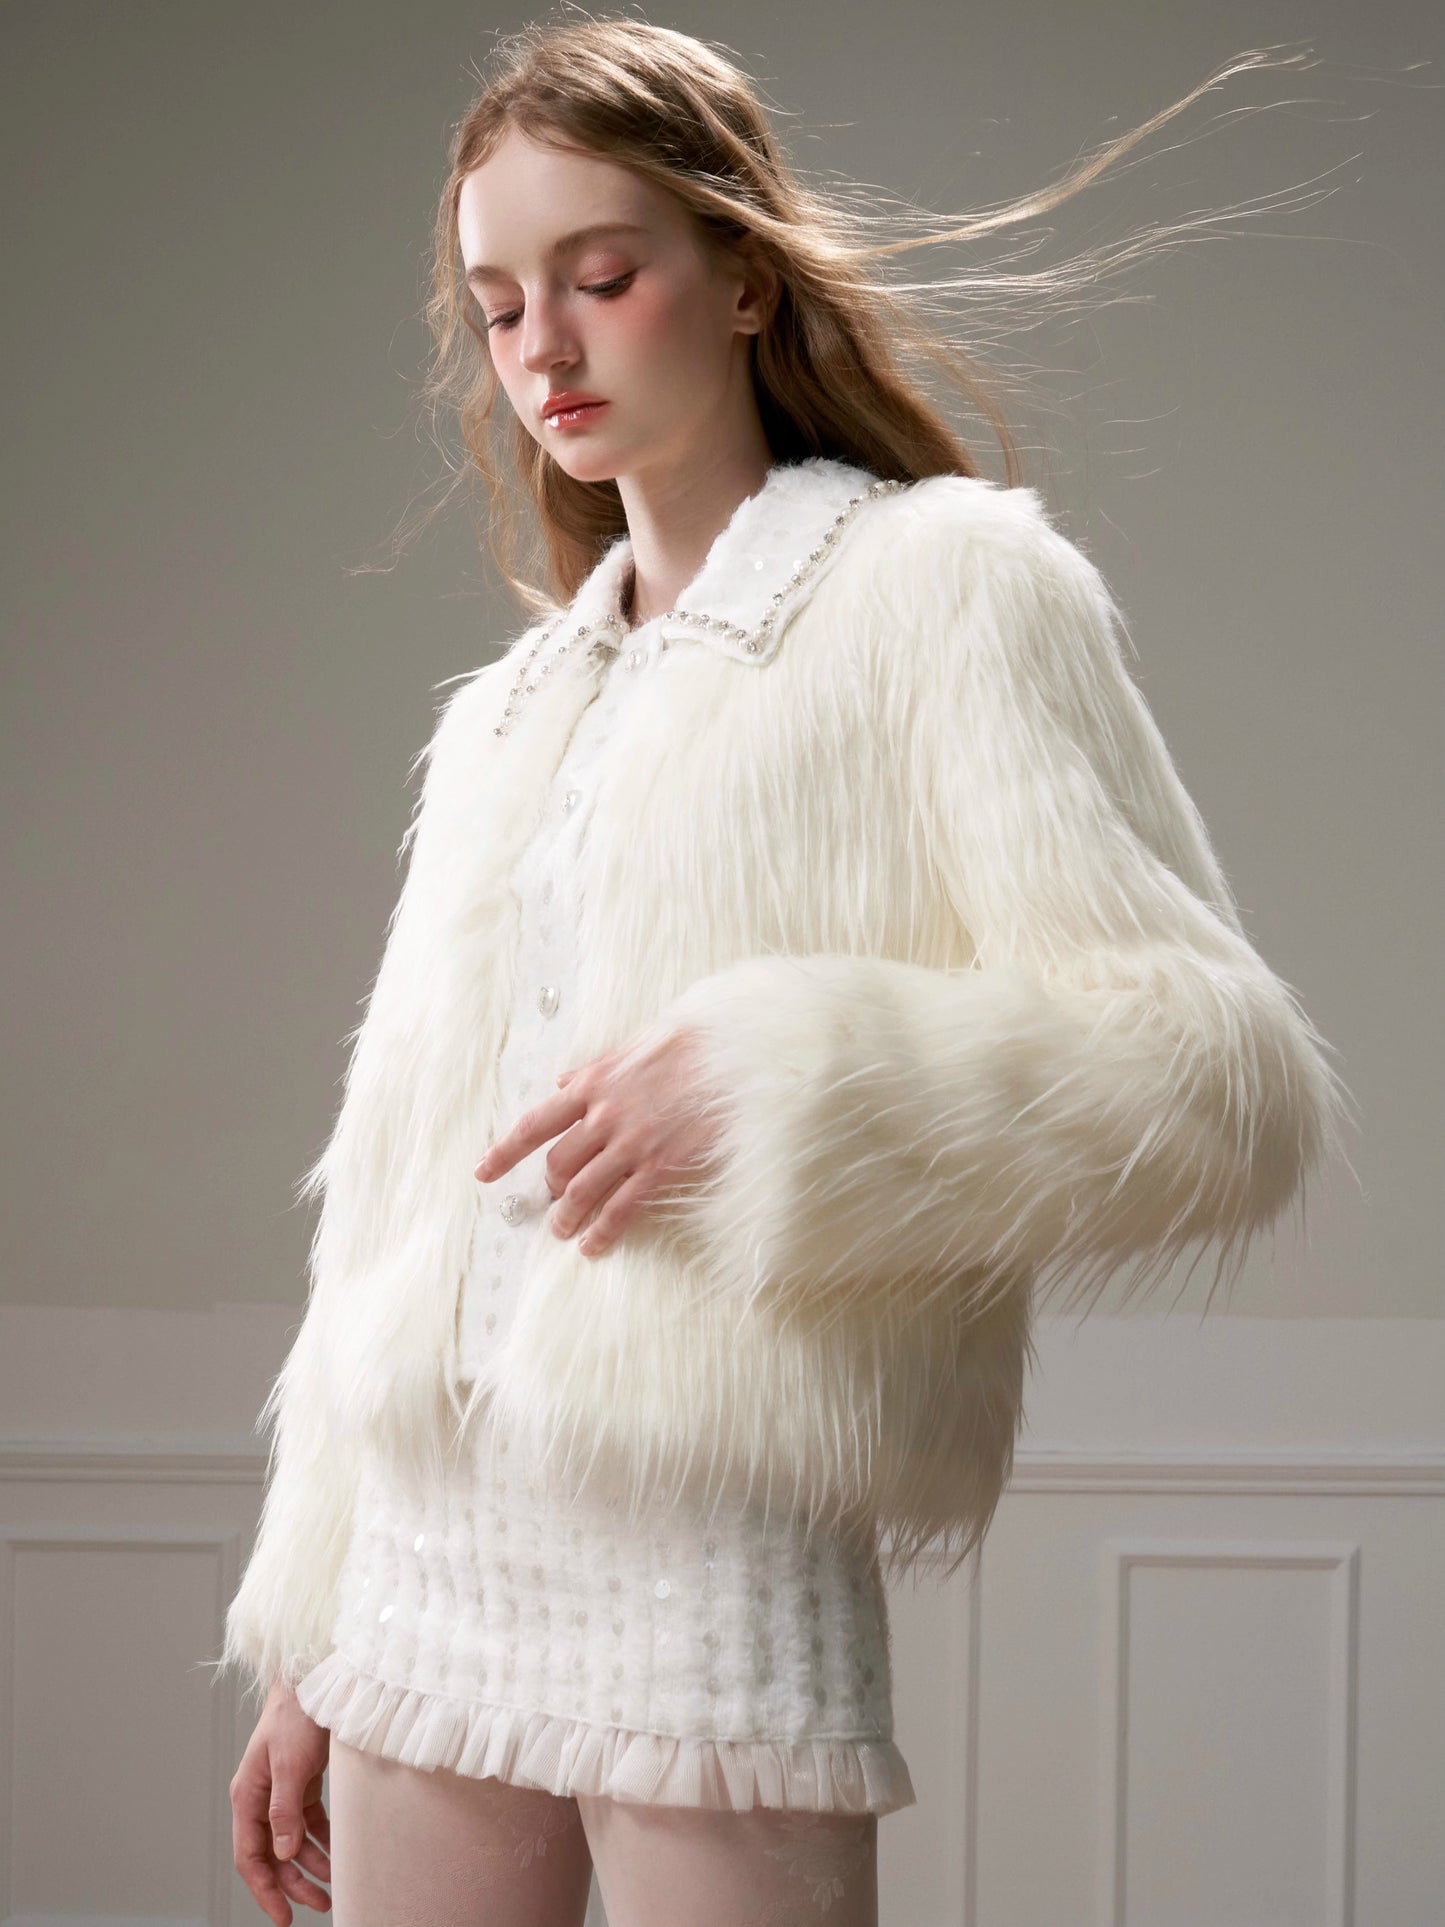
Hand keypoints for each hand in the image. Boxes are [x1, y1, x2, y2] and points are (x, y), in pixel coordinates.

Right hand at [230, 1677, 331, 1922]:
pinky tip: (338, 1852)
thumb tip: (282, 1854)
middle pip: (272, 1854)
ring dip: (311, 1864)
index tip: (283, 1917)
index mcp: (247, 1796)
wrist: (314, 1677)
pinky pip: (308, 1822)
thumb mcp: (289, 1764)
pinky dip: (322, 1839)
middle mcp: (260, 1798)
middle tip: (320, 1905)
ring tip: (334, 1885)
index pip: (250, 1856)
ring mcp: (281, 1791)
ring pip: (291, 1841)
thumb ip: (284, 1810)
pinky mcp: (302, 1783)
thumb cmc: (297, 1715)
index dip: (265, 1889)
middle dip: (293, 1883)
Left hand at [475, 1025, 722, 1258]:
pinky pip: (621, 1207)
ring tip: (563, 1232)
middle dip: (549, 1187)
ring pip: (582, 1190)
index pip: (535, 1125)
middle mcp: (604, 1117)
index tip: (483, 1172)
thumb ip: (595, 1067)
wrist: (733, 1057)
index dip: (504, 1152)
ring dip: (566, 1217)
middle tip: (553, 1199)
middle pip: (558, 1164)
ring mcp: (631, 1145)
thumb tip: (563, 1081)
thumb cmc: (689, 1046)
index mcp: (592, 1085)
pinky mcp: (660, 1166)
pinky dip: (603, 1231)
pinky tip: (593, 1246)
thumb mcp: (633, 1046)